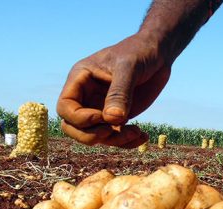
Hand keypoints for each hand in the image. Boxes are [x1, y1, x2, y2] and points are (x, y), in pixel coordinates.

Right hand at [57, 33, 171, 147]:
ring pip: (95, 136)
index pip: (65, 108)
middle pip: (73, 127)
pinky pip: (115, 137)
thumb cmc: (139, 52)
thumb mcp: (129, 67)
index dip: (79, 119)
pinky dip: (127, 142)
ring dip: (114, 140)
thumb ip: (119, 92)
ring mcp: (101, 109)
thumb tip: (113, 119)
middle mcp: (87, 97)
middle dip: (91, 135)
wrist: (157, 54)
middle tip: (113, 131)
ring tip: (136, 132)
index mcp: (80, 80)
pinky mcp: (117, 117)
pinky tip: (142, 136)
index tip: (102, 117)